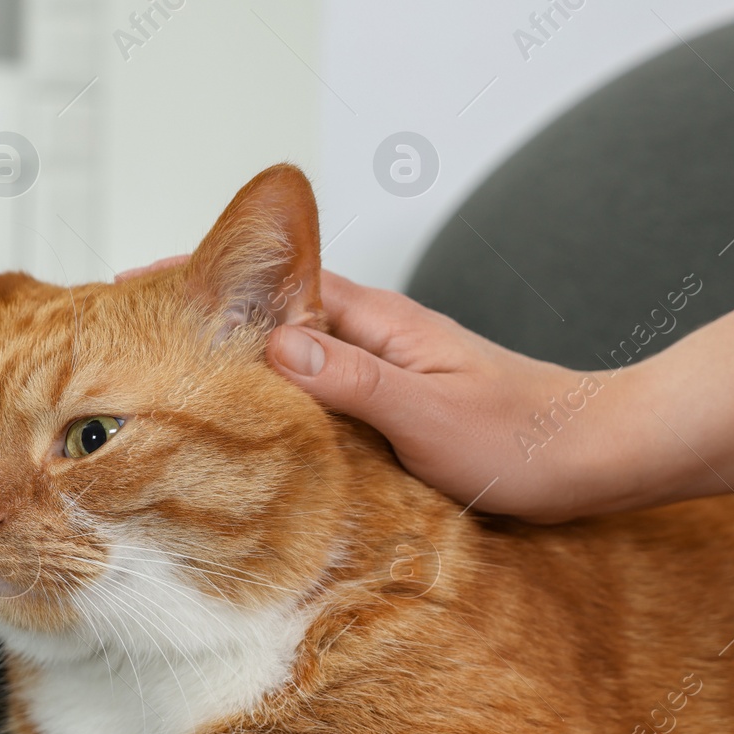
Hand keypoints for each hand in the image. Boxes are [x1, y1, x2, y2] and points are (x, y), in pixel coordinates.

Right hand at [118, 258, 609, 519]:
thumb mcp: (429, 415)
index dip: (205, 277)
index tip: (140, 281)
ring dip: (237, 353)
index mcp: (380, 321)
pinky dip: (276, 391)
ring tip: (172, 372)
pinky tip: (254, 422)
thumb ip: (353, 378)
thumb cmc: (527, 438)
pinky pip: (319, 386)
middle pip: (273, 309)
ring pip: (294, 349)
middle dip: (206, 313)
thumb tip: (274, 341)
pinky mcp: (397, 403)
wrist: (599, 456)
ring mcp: (387, 367)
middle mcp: (377, 334)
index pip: (274, 281)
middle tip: (134, 331)